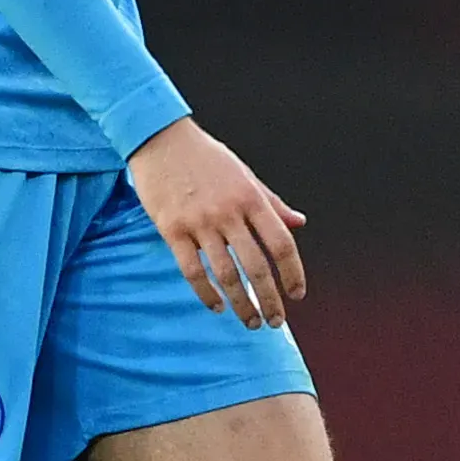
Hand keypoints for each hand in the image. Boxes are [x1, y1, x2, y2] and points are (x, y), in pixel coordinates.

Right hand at [124, 118, 306, 328]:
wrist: (160, 139)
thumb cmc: (205, 157)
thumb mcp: (245, 174)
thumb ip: (271, 202)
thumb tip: (298, 223)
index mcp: (251, 198)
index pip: (281, 244)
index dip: (293, 273)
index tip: (296, 294)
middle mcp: (228, 212)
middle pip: (256, 266)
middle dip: (270, 299)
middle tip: (274, 321)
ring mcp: (199, 222)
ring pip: (225, 274)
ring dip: (240, 303)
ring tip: (249, 321)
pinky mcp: (172, 229)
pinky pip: (192, 269)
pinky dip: (205, 293)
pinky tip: (216, 305)